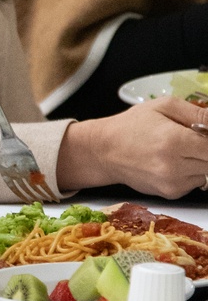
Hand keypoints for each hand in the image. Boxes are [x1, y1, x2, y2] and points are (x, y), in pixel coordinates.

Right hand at [58, 98, 207, 198]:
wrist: (104, 151)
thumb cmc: (131, 125)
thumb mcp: (163, 106)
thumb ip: (197, 113)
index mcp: (175, 140)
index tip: (202, 134)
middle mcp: (175, 166)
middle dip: (204, 149)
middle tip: (191, 139)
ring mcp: (173, 183)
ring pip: (207, 173)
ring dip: (200, 161)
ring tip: (179, 149)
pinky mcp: (171, 193)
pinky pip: (195, 182)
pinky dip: (190, 172)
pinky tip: (172, 161)